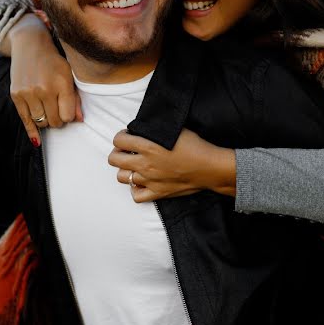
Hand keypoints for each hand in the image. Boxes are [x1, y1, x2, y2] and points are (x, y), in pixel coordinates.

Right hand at [6, 14, 81, 146]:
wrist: (30, 45)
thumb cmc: (53, 62)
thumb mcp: (69, 75)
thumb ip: (75, 99)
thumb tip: (78, 121)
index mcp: (61, 83)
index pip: (68, 116)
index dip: (69, 116)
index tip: (67, 110)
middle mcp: (44, 89)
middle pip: (55, 121)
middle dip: (58, 119)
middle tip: (57, 109)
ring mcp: (28, 92)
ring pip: (41, 122)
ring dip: (46, 121)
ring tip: (47, 110)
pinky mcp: (16, 95)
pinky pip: (25, 120)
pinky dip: (32, 131)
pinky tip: (37, 141)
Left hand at [108, 129, 236, 202]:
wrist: (210, 167)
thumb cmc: (195, 145)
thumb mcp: (174, 130)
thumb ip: (155, 130)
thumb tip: (143, 128)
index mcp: (148, 146)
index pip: (119, 140)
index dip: (121, 136)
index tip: (128, 135)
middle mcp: (145, 164)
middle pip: (114, 159)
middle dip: (117, 152)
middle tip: (127, 150)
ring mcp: (149, 180)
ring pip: (121, 177)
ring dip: (125, 169)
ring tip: (134, 165)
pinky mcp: (157, 193)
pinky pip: (136, 196)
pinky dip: (135, 189)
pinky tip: (141, 182)